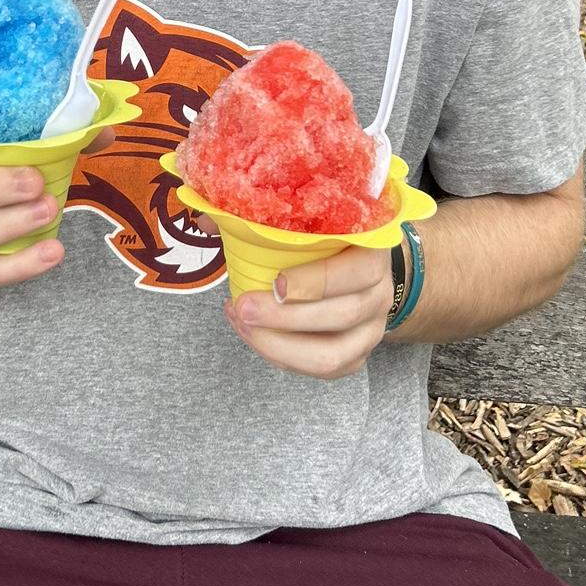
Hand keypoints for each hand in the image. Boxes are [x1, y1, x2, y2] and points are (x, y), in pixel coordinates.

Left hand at [202, 215, 394, 379]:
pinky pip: (322, 370)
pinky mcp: (356, 355)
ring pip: (332, 354)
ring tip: (242, 323)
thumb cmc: (324, 235)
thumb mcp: (306, 218)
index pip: (358, 271)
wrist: (359, 262)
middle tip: (242, 306)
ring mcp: (371, 330)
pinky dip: (283, 356)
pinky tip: (254, 335)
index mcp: (373, 251)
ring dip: (279, 344)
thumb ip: (259, 216)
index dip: (317, 281)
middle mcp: (379, 293)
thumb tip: (205, 218)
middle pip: (342, 315)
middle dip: (284, 317)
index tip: (275, 281)